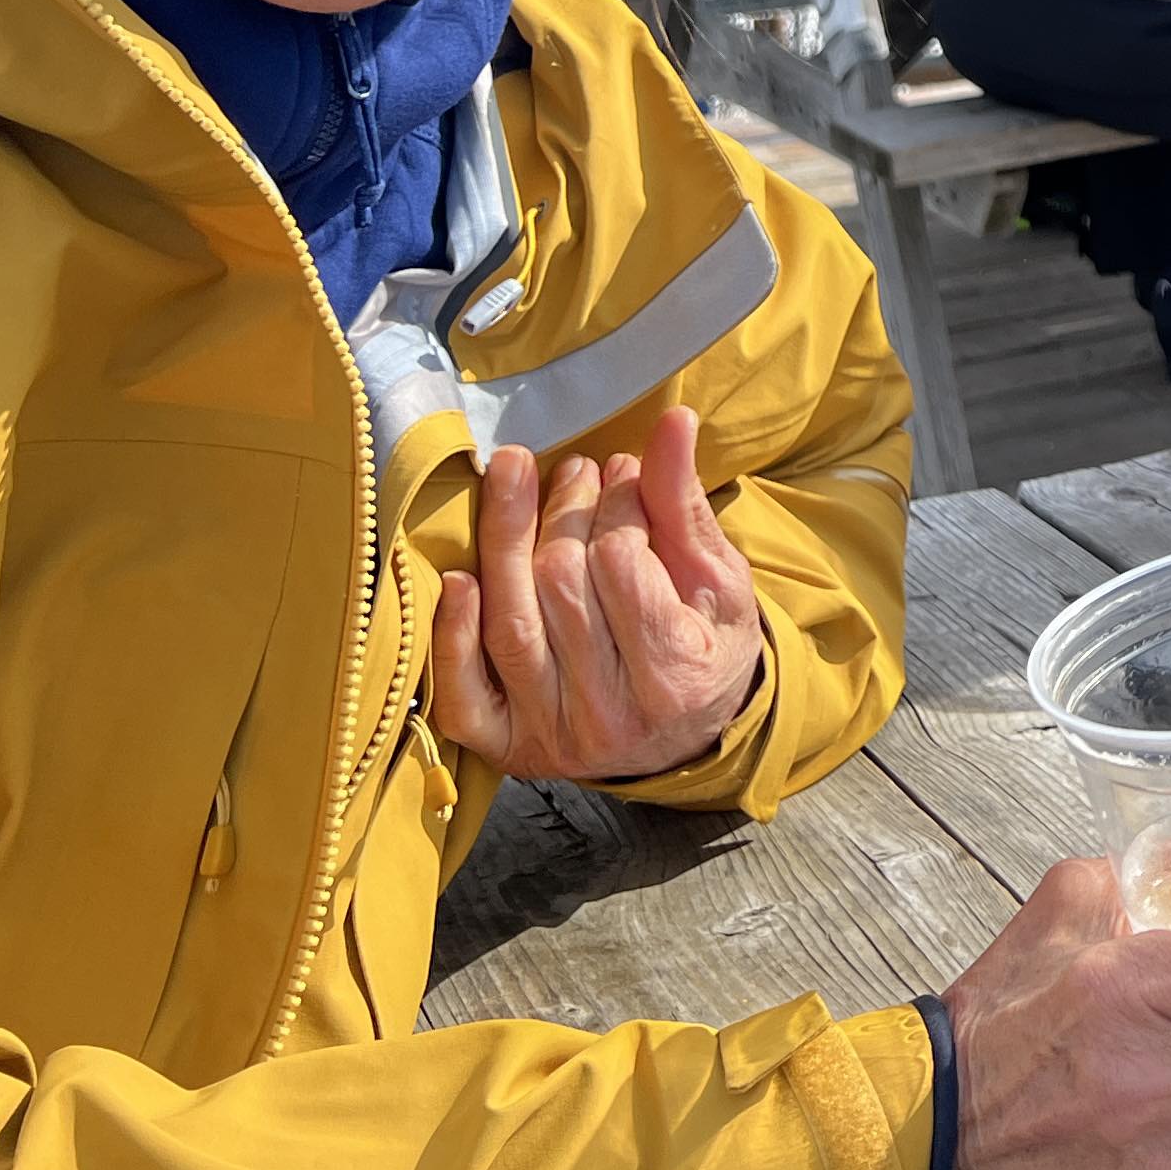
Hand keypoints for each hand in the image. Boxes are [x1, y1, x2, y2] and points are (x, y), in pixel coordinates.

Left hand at [430, 406, 766, 782]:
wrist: (686, 735)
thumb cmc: (706, 644)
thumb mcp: (719, 577)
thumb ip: (684, 504)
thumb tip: (673, 421)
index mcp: (677, 676)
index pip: (621, 564)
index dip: (617, 504)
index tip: (625, 472)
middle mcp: (610, 716)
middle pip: (558, 586)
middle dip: (564, 510)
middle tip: (577, 470)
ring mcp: (552, 736)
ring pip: (508, 624)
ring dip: (504, 538)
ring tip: (517, 478)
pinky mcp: (507, 747)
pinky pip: (462, 696)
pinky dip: (451, 634)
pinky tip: (458, 576)